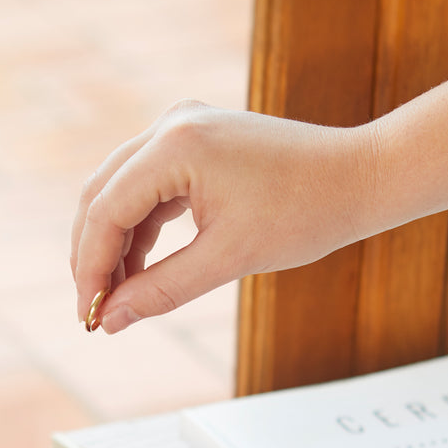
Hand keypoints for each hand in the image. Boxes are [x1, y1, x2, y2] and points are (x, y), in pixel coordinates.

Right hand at [70, 101, 371, 332]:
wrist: (358, 178)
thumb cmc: (306, 212)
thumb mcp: (227, 260)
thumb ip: (160, 291)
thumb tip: (109, 321)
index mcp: (177, 144)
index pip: (106, 210)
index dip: (90, 268)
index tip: (88, 314)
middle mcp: (170, 126)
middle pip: (100, 196)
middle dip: (92, 257)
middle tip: (92, 310)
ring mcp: (180, 130)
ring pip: (117, 194)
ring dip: (112, 247)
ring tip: (117, 298)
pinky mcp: (191, 144)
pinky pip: (144, 190)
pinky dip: (137, 232)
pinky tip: (137, 271)